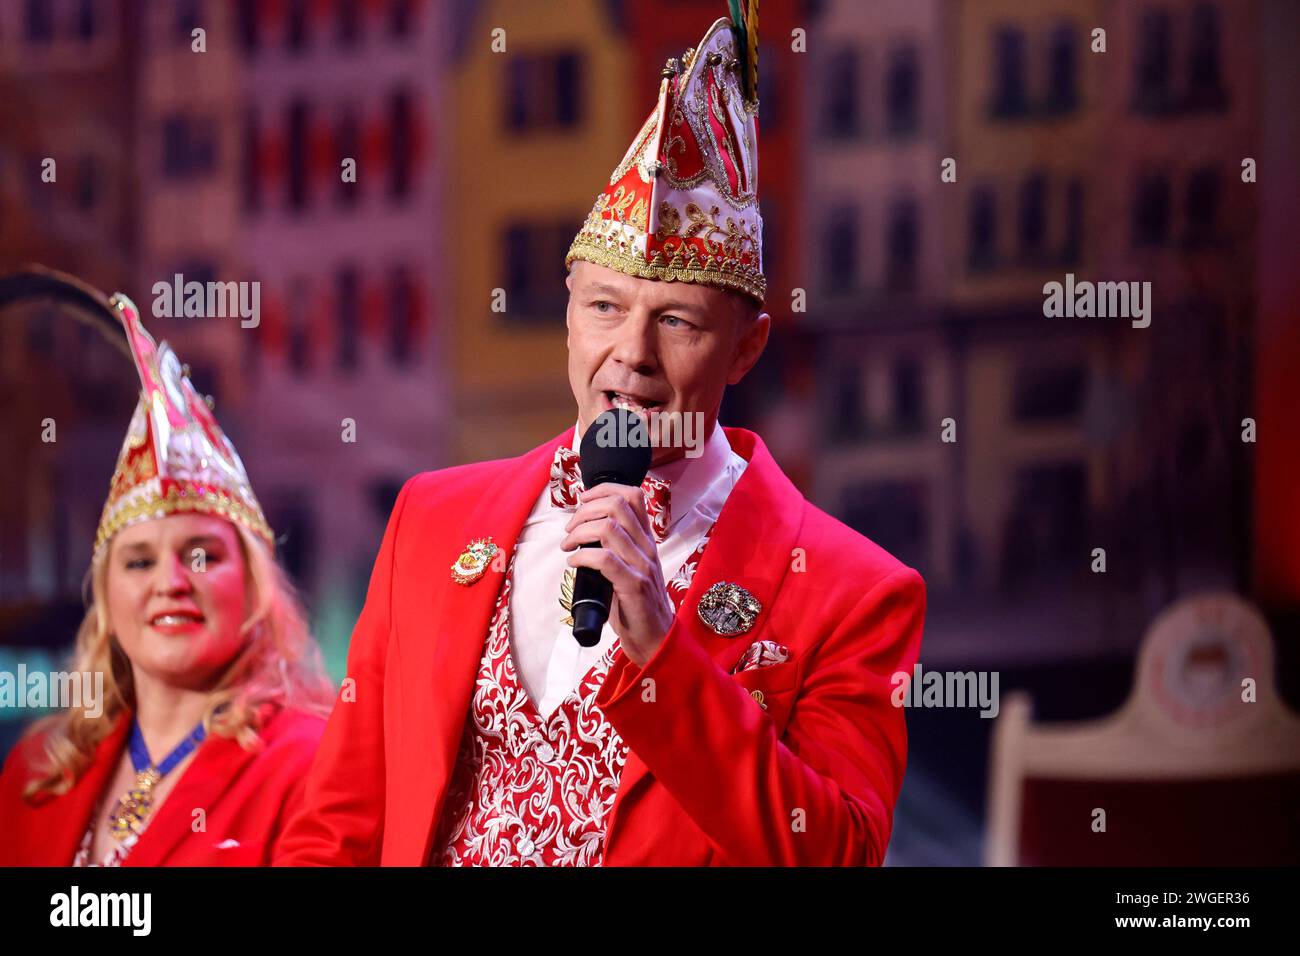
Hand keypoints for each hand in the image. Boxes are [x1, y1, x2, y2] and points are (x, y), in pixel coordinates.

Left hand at [560, 483, 673, 666]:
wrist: (656, 639)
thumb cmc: (637, 606)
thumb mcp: (630, 569)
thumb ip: (615, 550)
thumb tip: (582, 536)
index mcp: (647, 540)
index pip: (634, 496)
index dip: (604, 489)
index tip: (583, 500)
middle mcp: (647, 548)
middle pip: (617, 505)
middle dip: (585, 510)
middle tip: (570, 528)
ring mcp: (642, 566)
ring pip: (608, 528)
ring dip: (579, 532)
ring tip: (568, 544)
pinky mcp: (634, 586)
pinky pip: (604, 559)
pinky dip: (582, 556)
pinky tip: (574, 562)